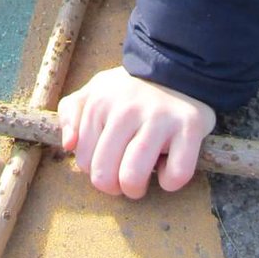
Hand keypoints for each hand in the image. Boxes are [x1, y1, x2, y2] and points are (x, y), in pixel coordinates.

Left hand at [58, 66, 215, 199]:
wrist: (177, 69)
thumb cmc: (130, 91)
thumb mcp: (95, 91)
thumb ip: (71, 112)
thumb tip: (69, 144)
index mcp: (99, 103)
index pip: (85, 163)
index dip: (98, 170)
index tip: (112, 158)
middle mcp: (127, 110)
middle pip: (105, 176)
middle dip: (115, 187)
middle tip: (126, 173)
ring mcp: (158, 118)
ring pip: (133, 178)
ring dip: (137, 188)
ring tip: (144, 176)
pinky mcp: (189, 126)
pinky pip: (175, 175)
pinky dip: (170, 181)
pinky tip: (168, 164)